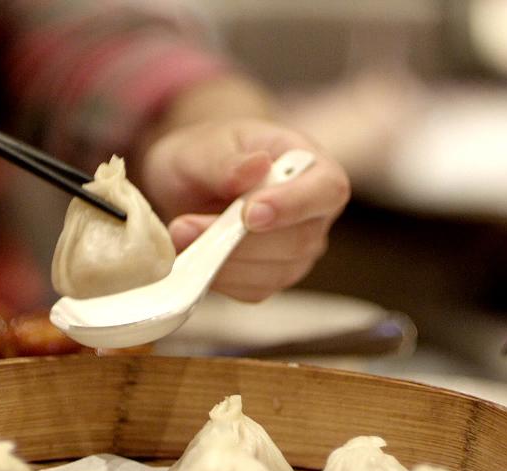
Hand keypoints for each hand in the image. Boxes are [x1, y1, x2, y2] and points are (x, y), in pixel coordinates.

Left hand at [140, 118, 349, 301]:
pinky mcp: (273, 277)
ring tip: (180, 235)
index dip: (293, 205)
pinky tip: (194, 254)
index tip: (250, 214)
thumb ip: (227, 160)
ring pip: (274, 272)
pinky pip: (252, 289)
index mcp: (314, 166)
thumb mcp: (205, 146)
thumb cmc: (207, 154)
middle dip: (239, 240)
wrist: (190, 181)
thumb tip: (255, 167)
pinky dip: (218, 277)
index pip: (327, 190)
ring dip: (222, 261)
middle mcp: (315, 214)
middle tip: (184, 227)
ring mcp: (298, 251)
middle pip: (298, 240)